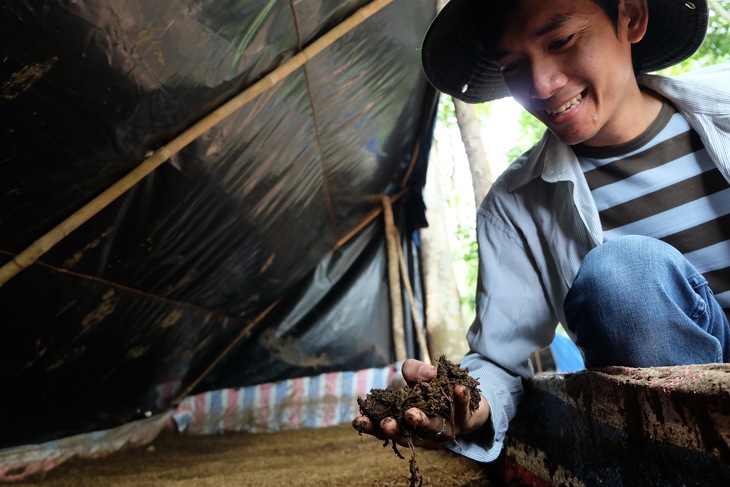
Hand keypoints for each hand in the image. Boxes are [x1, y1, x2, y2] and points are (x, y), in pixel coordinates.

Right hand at [352, 358, 490, 448]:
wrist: (464, 396)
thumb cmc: (430, 389)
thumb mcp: (414, 377)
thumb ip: (412, 371)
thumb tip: (425, 373)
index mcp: (405, 424)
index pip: (385, 428)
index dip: (371, 426)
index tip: (359, 421)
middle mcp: (423, 432)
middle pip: (408, 434)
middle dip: (397, 429)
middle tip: (387, 424)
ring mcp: (445, 429)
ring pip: (433, 427)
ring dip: (424, 421)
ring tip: (413, 413)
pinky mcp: (466, 420)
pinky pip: (463, 411)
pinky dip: (460, 399)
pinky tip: (459, 389)